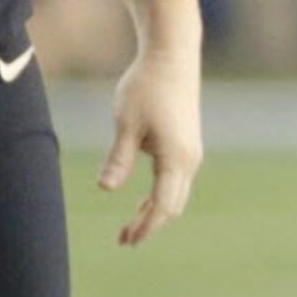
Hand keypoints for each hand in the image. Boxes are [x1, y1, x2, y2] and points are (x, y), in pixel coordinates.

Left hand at [99, 42, 202, 246]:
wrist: (172, 55)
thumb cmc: (147, 86)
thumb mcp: (126, 123)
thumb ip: (119, 159)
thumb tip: (105, 189)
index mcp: (176, 158)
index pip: (161, 206)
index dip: (144, 227)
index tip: (125, 241)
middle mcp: (190, 159)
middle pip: (173, 205)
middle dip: (150, 225)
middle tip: (123, 240)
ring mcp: (192, 151)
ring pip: (177, 194)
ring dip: (155, 211)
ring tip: (130, 226)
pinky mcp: (188, 143)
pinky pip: (177, 180)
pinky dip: (161, 195)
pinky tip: (143, 200)